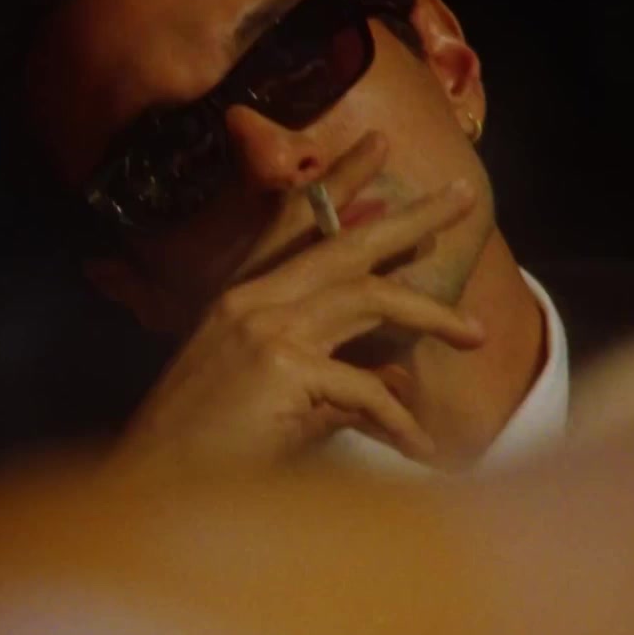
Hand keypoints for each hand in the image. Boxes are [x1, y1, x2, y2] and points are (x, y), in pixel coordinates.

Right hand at [110, 153, 484, 476]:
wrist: (157, 487)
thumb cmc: (205, 446)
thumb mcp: (259, 390)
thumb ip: (319, 366)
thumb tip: (391, 365)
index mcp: (237, 299)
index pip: (292, 223)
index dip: (336, 183)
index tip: (377, 147)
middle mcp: (249, 302)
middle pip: (344, 244)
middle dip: (409, 218)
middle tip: (461, 194)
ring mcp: (265, 330)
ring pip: (369, 297)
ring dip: (431, 312)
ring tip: (476, 332)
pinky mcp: (283, 370)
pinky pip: (367, 387)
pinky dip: (399, 419)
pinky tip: (420, 447)